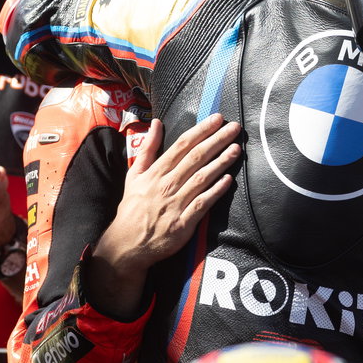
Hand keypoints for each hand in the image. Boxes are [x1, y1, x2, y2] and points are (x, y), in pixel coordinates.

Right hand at [88, 115, 240, 317]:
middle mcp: (166, 185)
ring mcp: (175, 204)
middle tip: (234, 128)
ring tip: (236, 149)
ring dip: (220, 162)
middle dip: (216, 141)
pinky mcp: (183, 223)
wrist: (127, 244)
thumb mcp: (134, 175)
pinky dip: (215, 191)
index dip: (201, 131)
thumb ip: (147, 148)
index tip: (217, 119)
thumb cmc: (132, 208)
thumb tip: (156, 123)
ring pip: (201, 178)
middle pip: (195, 158)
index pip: (182, 146)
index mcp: (155, 172)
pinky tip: (228, 180)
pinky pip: (202, 204)